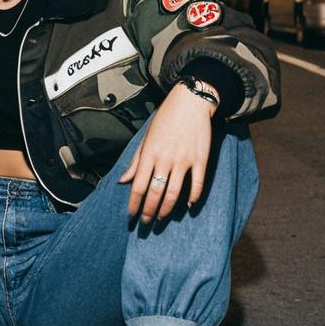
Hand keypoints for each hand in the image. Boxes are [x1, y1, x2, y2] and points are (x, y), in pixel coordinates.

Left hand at [118, 81, 216, 221]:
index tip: (131, 215)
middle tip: (146, 223)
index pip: (138, 186)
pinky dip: (193, 198)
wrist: (190, 102)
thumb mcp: (146, 138)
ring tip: (162, 218)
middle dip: (149, 211)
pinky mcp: (201, 159)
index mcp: (149, 154)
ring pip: (174, 193)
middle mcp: (165, 159)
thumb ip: (135, 161)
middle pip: (155, 193)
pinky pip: (197, 184)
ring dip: (167, 209)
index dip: (134, 204)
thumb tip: (123, 180)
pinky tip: (189, 205)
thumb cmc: (165, 119)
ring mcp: (184, 160)